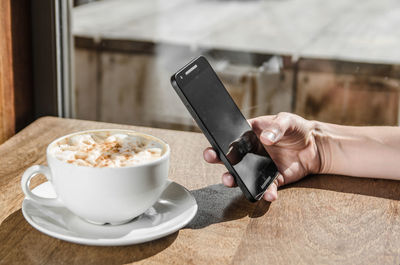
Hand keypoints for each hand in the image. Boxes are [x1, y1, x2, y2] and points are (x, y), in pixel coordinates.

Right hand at [203, 112, 321, 201]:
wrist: (315, 146)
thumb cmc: (297, 128)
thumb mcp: (287, 120)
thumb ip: (277, 127)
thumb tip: (266, 138)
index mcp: (250, 134)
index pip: (232, 137)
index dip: (221, 141)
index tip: (216, 146)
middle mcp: (251, 152)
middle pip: (230, 157)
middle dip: (218, 158)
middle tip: (212, 158)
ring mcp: (259, 167)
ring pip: (242, 176)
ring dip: (234, 180)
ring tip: (231, 181)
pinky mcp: (273, 180)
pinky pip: (266, 188)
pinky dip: (266, 193)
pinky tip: (269, 194)